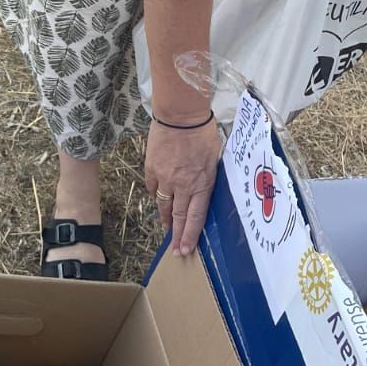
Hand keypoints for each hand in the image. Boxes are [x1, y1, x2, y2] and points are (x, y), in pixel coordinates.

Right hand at [145, 117, 221, 256]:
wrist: (180, 114)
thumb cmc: (203, 132)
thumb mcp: (215, 158)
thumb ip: (208, 177)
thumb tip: (203, 189)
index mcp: (202, 183)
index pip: (195, 216)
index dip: (190, 235)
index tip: (186, 250)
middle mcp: (182, 185)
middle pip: (177, 216)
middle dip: (176, 236)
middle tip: (175, 251)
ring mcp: (165, 178)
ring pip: (163, 205)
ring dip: (165, 218)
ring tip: (166, 228)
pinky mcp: (152, 168)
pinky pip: (153, 187)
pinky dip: (156, 194)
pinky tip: (159, 198)